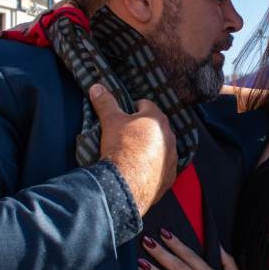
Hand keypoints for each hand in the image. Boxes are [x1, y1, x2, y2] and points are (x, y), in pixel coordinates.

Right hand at [89, 84, 175, 215]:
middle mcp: (169, 136)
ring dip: (150, 148)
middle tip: (126, 136)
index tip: (122, 117)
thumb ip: (105, 102)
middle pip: (155, 126)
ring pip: (161, 147)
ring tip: (133, 155)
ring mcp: (171, 157)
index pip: (145, 104)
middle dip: (142, 129)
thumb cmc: (120, 147)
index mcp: (156, 118)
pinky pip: (163, 168)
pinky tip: (141, 171)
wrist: (126, 182)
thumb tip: (97, 87)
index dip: (131, 108)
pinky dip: (154, 167)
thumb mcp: (110, 120)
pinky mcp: (170, 175)